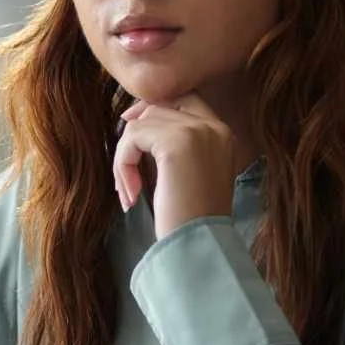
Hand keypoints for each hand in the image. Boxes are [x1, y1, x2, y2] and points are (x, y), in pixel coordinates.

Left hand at [114, 94, 238, 239]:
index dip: (152, 109)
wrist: (198, 245)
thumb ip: (176, 145)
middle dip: (134, 135)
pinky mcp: (175, 143)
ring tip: (130, 191)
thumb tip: (135, 119)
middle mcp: (213, 127)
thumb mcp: (191, 173)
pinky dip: (122, 164)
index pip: (184, 100)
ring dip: (124, 158)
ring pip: (140, 124)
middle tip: (124, 171)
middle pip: (158, 108)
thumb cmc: (191, 219)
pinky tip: (132, 194)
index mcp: (222, 133)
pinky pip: (132, 138)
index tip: (130, 127)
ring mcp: (196, 132)